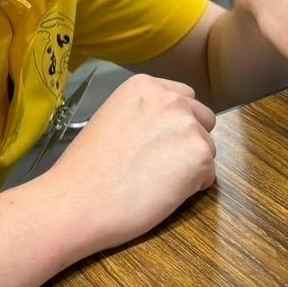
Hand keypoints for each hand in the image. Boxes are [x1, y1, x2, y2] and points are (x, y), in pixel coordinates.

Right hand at [36, 74, 216, 252]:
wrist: (78, 200)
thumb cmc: (86, 169)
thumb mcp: (113, 118)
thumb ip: (144, 115)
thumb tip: (164, 129)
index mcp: (146, 86)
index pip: (182, 98)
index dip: (172, 125)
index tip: (156, 142)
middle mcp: (171, 99)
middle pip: (202, 119)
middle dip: (188, 140)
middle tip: (159, 164)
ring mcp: (188, 126)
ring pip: (207, 148)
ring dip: (191, 165)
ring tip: (156, 181)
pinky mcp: (200, 156)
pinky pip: (209, 175)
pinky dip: (193, 188)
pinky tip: (162, 193)